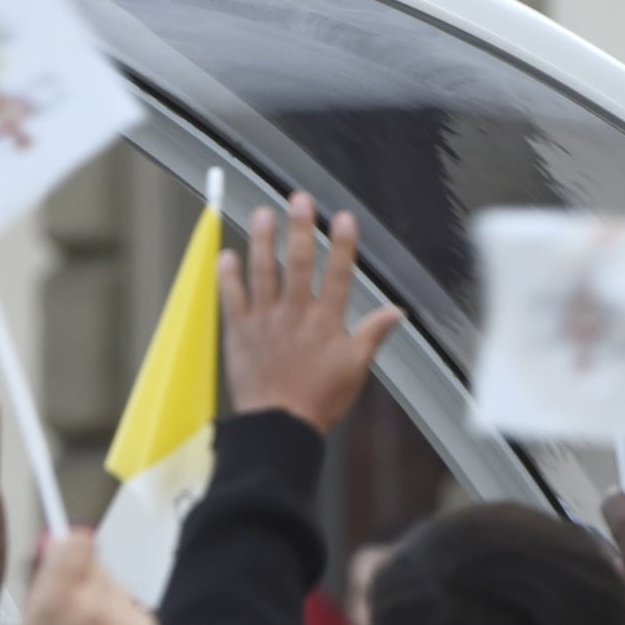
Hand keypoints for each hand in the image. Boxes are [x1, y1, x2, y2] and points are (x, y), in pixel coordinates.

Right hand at [10, 532, 159, 624]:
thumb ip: (39, 587)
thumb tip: (51, 550)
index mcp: (55, 601)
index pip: (76, 541)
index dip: (69, 547)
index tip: (65, 557)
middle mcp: (93, 606)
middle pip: (98, 563)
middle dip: (85, 578)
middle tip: (74, 609)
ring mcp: (125, 623)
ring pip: (118, 587)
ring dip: (106, 602)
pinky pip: (136, 611)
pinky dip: (125, 624)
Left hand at [219, 191, 402, 432]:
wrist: (279, 426)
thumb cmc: (319, 400)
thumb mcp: (355, 369)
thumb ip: (373, 335)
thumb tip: (398, 312)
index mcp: (327, 322)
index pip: (340, 275)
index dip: (343, 245)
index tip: (344, 217)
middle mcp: (296, 314)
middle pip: (300, 263)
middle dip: (300, 228)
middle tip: (299, 199)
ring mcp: (265, 321)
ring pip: (263, 272)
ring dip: (263, 240)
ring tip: (263, 213)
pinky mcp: (240, 332)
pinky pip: (232, 297)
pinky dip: (228, 276)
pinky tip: (227, 254)